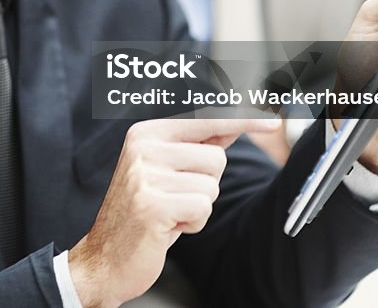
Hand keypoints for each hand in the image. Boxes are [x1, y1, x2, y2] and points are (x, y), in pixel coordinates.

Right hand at [68, 117, 280, 307]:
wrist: (105, 256)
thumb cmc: (141, 213)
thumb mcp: (164, 172)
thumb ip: (195, 147)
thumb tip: (233, 126)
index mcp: (146, 133)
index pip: (205, 120)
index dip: (242, 120)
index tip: (271, 122)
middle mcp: (143, 147)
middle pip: (216, 158)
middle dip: (205, 185)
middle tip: (174, 199)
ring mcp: (145, 175)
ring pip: (211, 185)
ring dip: (198, 207)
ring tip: (170, 213)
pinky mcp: (151, 204)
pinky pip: (202, 208)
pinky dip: (193, 223)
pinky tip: (168, 227)